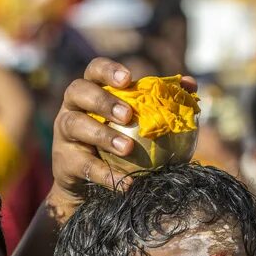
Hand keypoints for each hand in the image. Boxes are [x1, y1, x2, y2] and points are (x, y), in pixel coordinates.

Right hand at [47, 58, 196, 221]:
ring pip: (75, 126)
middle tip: (128, 115)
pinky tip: (126, 183)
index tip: (129, 79)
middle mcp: (72, 107)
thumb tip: (191, 85)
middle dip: (103, 101)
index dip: (108, 70)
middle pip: (78, 92)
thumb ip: (161, 102)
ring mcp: (64, 134)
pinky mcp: (64, 161)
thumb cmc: (119, 145)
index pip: (94, 70)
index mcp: (91, 91)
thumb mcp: (137, 123)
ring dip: (103, 135)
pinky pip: (83, 166)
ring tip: (127, 148)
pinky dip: (105, 174)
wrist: (90, 185)